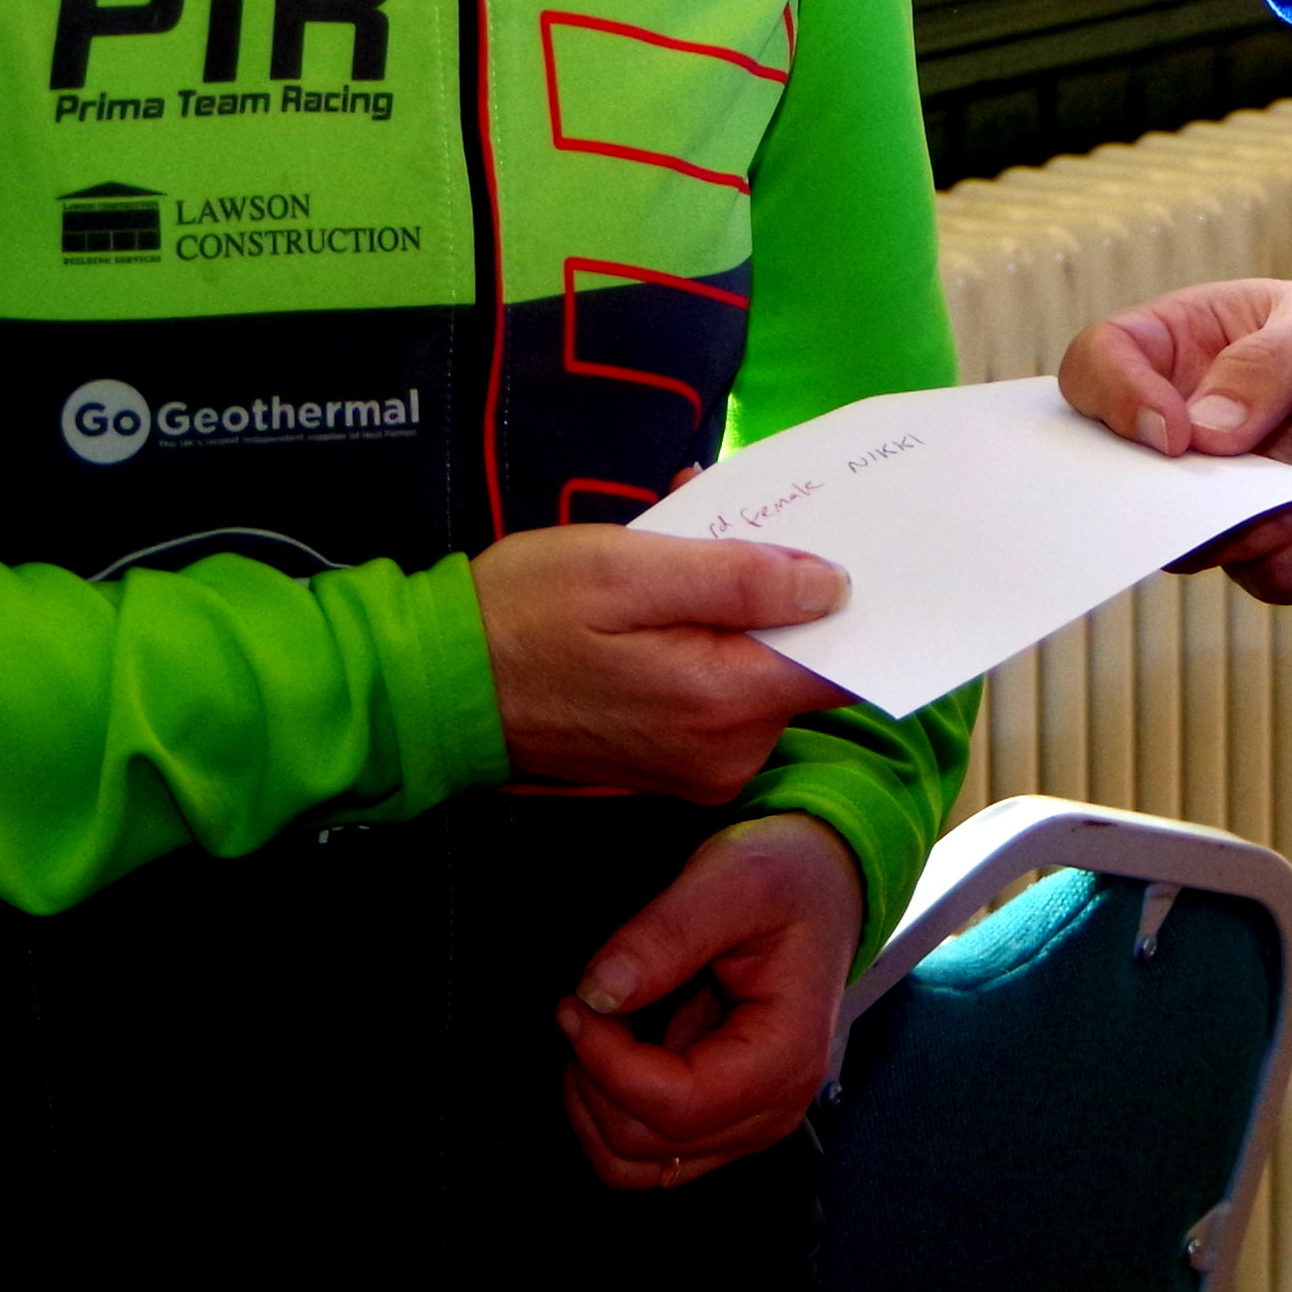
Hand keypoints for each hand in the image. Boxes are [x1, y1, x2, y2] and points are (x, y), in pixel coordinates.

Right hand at [473, 523, 851, 799]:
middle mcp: (727, 753)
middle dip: (778, 590)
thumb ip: (740, 579)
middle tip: (734, 524)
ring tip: (681, 543)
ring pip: (755, 671)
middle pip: (798, 664)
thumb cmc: (524, 614)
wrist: (435, 687)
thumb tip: (834, 586)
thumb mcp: (630, 569)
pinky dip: (705, 638)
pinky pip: (717, 690)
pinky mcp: (671, 763)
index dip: (855, 609)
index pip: (841, 667)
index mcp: (726, 704)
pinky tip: (663, 586)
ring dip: (734, 608)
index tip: (856, 554)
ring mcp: (698, 766)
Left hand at [558, 813, 862, 1189]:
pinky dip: (609, 1110)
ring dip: (593, 1102)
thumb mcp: (735, 879)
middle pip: (646, 1143)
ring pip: (634, 1162)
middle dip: (592, 1075)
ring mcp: (747, 1124)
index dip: (607, 1063)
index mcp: (786, 1056)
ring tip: (596, 1029)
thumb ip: (668, 932)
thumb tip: (599, 992)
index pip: (677, 1104)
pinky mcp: (723, 1122)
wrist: (822, 890)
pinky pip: (644, 1152)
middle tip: (582, 1004)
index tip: (575, 1003)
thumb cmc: (790, 880)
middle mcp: (772, 1109)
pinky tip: (615, 1049)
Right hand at [1059, 279, 1291, 611]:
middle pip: (1143, 492)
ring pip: (1227, 555)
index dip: (1113, 402)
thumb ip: (1271, 367)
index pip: (1100, 365)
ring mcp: (1243, 501)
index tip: (1173, 437)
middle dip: (1222, 508)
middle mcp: (1201, 433)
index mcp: (1192, 348)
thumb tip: (1200, 433)